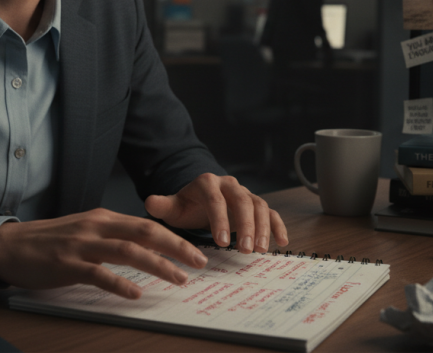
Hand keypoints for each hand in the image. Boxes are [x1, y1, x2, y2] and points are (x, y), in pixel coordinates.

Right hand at [0, 209, 208, 298]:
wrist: (9, 245)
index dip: (174, 238)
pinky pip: (99, 274)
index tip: (194, 251)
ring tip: (178, 278)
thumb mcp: (85, 230)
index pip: (146, 225)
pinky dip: (120, 283)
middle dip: (176, 247)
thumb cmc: (49, 241)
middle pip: (145, 232)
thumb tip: (144, 247)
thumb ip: (112, 236)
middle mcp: (96, 227)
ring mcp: (82, 245)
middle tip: (199, 261)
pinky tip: (135, 294)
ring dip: (157, 265)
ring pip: (128, 251)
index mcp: (103, 218)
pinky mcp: (67, 265)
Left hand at [145, 173, 288, 254]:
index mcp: (207, 183)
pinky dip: (277, 225)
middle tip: (244, 250)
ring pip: (259, 205)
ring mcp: (245, 194)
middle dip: (245, 226)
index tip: (221, 242)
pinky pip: (270, 212)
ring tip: (258, 250)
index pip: (216, 199)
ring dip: (261, 228)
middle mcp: (229, 185)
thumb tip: (151, 202)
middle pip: (242, 201)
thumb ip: (162, 205)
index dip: (220, 220)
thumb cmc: (185, 206)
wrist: (199, 199)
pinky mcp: (255, 204)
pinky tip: (281, 242)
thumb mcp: (172, 207)